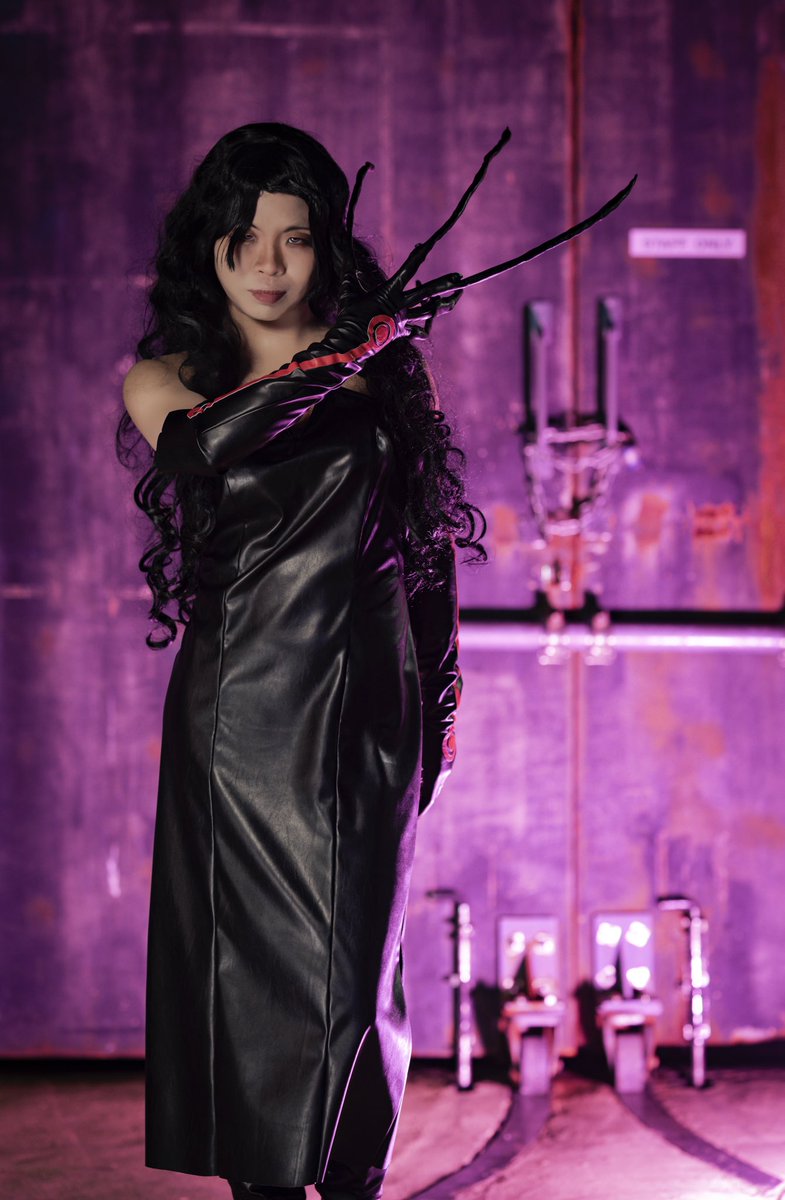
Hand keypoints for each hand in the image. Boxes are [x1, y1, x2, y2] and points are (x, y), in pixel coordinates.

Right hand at [338, 267, 463, 345]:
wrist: (351, 343)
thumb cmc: (349, 317)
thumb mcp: (349, 296)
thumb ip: (350, 282)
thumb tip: (348, 271)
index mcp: (390, 291)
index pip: (408, 269)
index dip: (418, 255)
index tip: (426, 244)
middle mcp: (401, 305)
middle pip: (428, 293)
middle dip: (444, 284)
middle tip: (459, 278)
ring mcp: (402, 320)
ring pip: (428, 312)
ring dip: (441, 305)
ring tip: (454, 298)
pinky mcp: (400, 333)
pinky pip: (416, 332)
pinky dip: (422, 329)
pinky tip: (426, 326)